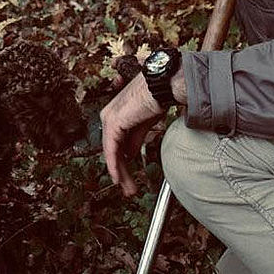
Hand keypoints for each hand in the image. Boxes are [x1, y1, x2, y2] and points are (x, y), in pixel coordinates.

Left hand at [100, 73, 164, 196]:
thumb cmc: (158, 97)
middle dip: (122, 172)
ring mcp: (109, 118)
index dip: (122, 163)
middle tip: (128, 188)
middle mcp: (109, 115)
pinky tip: (118, 177)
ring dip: (120, 173)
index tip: (129, 178)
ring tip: (128, 189)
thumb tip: (128, 155)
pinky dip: (114, 164)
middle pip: (113, 150)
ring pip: (111, 152)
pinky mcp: (114, 121)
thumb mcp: (145, 124)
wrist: (164, 85)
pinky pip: (111, 149)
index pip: (115, 144)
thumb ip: (134, 139)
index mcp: (116, 114)